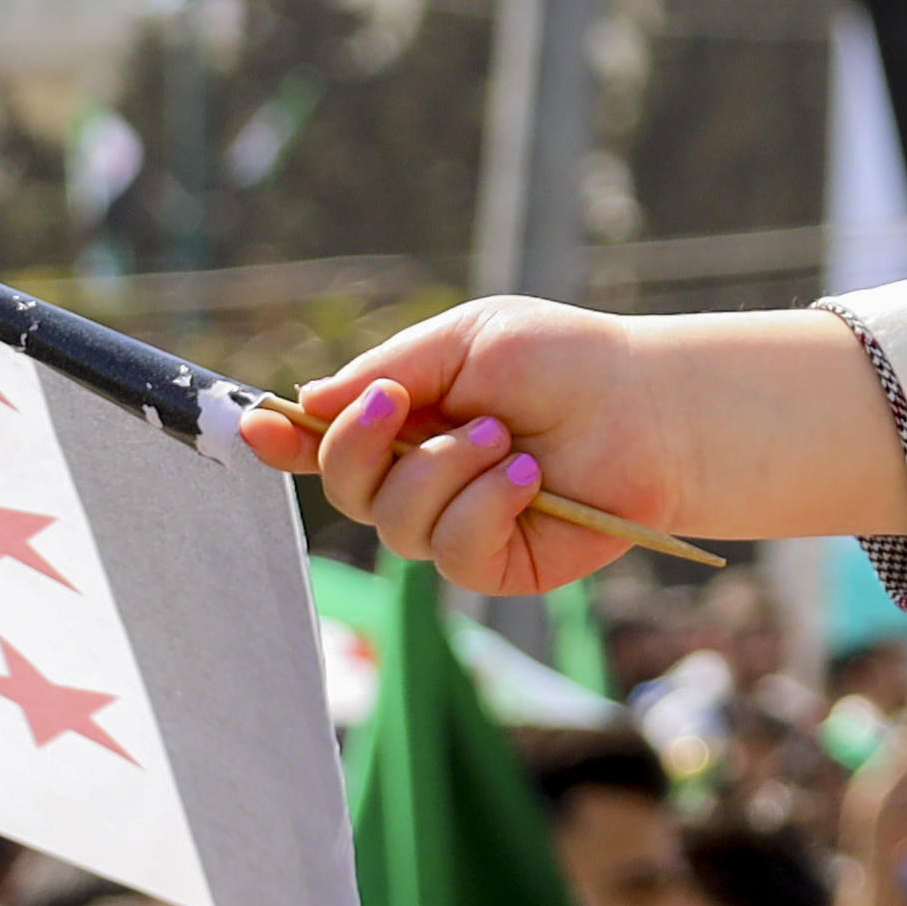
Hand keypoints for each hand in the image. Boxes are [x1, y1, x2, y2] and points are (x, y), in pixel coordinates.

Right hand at [241, 303, 872, 603]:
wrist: (652, 406)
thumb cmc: (566, 362)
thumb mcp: (468, 340)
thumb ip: (388, 370)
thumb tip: (306, 402)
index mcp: (406, 422)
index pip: (325, 443)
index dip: (284, 441)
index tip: (254, 424)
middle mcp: (422, 478)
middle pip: (345, 488)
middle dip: (363, 444)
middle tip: (411, 405)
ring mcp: (456, 525)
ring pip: (394, 523)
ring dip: (441, 471)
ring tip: (503, 437)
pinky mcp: (497, 565)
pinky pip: (449, 554)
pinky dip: (481, 508)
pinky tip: (525, 479)